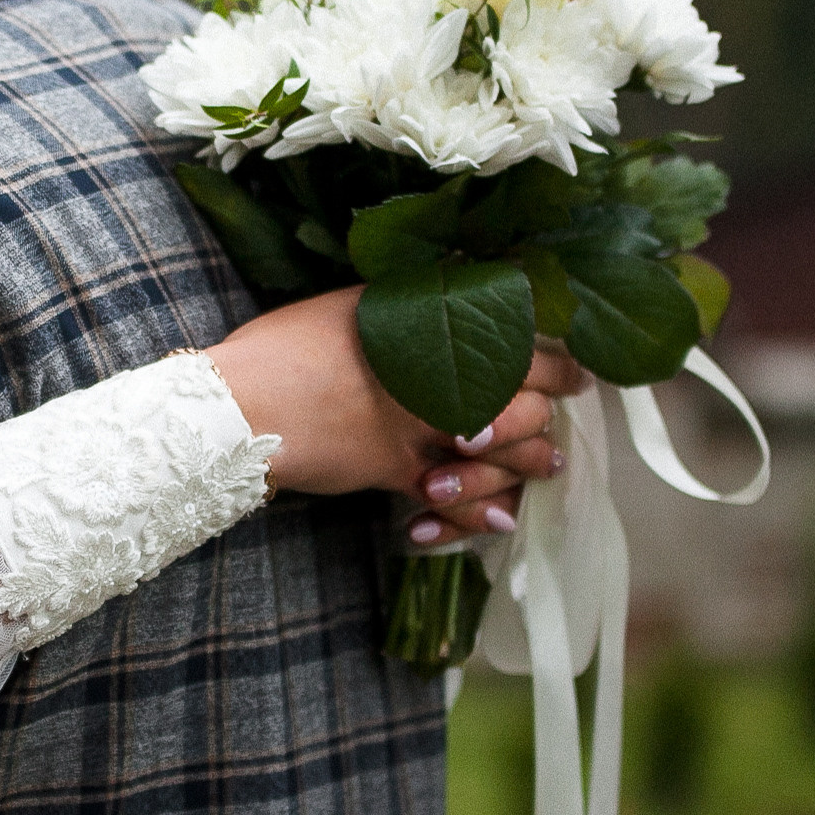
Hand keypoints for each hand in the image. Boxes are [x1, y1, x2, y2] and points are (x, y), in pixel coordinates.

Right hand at [203, 289, 586, 537]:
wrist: (239, 406)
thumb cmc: (280, 349)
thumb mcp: (345, 307)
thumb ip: (399, 308)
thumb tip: (436, 295)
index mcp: (421, 322)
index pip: (507, 326)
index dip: (548, 339)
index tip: (567, 344)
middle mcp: (432, 368)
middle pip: (522, 382)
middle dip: (558, 389)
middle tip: (576, 390)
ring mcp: (420, 422)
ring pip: (505, 443)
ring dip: (533, 456)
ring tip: (550, 461)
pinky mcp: (400, 469)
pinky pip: (457, 495)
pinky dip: (479, 512)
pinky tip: (498, 519)